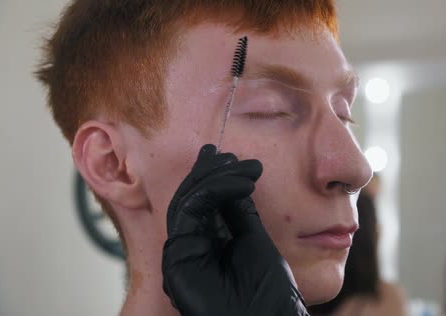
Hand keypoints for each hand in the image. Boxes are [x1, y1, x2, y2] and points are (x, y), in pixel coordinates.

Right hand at [162, 144, 308, 315]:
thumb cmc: (268, 292)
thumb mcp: (254, 240)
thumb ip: (238, 213)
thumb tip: (232, 180)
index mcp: (209, 243)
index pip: (203, 202)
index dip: (213, 177)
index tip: (230, 157)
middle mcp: (191, 247)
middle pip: (189, 199)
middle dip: (208, 173)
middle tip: (225, 154)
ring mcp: (182, 253)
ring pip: (185, 203)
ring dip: (211, 178)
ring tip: (236, 165)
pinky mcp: (177, 258)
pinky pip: (187, 214)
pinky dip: (211, 192)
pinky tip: (236, 183)